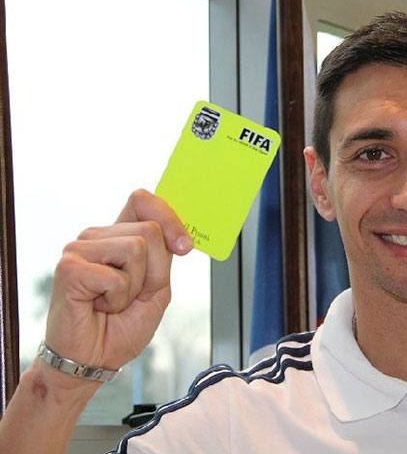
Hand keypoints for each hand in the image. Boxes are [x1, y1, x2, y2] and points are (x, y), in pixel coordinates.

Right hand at [42, 189, 192, 385]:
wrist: (94, 359)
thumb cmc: (121, 325)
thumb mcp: (156, 287)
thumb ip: (163, 255)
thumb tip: (178, 235)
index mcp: (117, 236)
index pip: (142, 201)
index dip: (169, 218)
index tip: (184, 247)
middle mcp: (96, 236)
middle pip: (149, 230)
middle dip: (154, 271)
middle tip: (132, 295)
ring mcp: (79, 248)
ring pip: (136, 248)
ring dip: (134, 286)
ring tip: (113, 301)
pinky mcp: (68, 267)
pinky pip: (116, 275)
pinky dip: (117, 299)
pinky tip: (98, 307)